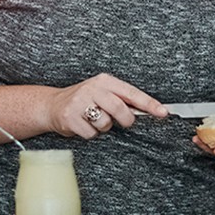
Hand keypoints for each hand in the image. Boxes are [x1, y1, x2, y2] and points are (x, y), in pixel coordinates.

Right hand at [49, 73, 166, 138]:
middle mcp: (92, 88)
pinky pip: (91, 133)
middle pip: (120, 109)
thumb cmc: (84, 100)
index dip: (149, 104)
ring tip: (93, 120)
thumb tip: (149, 110)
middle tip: (121, 122)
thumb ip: (122, 99)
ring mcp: (79, 102)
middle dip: (125, 120)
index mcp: (104, 81)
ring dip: (103, 127)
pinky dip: (90, 134)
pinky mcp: (70, 117)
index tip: (163, 112)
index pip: (132, 93)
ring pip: (105, 123)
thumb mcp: (103, 93)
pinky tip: (82, 125)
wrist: (52, 105)